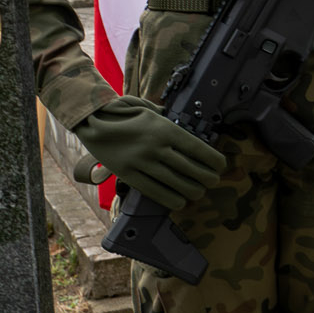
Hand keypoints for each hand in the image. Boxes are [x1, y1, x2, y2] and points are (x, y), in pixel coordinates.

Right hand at [71, 96, 226, 209]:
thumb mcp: (151, 111)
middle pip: (192, 170)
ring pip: (176, 184)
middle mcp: (156, 146)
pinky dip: (171, 199)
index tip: (221, 167)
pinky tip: (180, 201)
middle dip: (207, 179)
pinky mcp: (128, 175)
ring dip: (192, 191)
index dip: (215, 162)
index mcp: (165, 129)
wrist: (92, 120)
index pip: (199, 149)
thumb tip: (189, 132)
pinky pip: (155, 192)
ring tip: (198, 192)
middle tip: (212, 181)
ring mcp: (142, 162)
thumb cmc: (125, 114)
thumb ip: (170, 122)